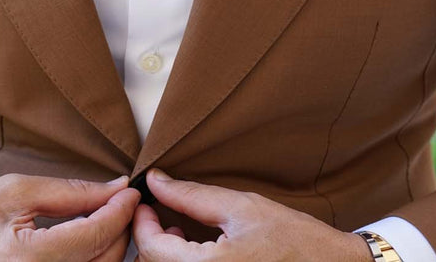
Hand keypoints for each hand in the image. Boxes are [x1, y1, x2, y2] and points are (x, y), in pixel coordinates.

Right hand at [0, 172, 139, 260]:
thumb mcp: (15, 192)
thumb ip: (71, 193)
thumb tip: (116, 189)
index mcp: (26, 259)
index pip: (96, 234)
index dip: (121, 209)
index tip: (133, 190)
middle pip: (105, 261)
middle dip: (121, 229)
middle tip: (122, 202)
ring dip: (110, 249)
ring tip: (105, 220)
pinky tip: (87, 243)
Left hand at [132, 168, 371, 261]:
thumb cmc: (293, 238)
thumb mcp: (240, 207)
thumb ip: (191, 195)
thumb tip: (155, 181)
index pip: (151, 248)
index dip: (141, 222)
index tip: (145, 202)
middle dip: (149, 238)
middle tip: (158, 212)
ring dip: (162, 254)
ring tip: (176, 229)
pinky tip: (194, 250)